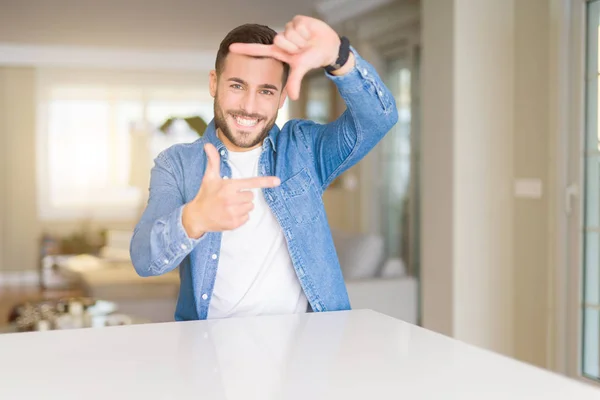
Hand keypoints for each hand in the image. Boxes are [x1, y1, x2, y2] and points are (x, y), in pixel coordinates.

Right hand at [182, 143, 280, 237]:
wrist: (197, 216)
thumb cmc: (206, 194)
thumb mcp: (209, 177)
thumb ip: (213, 160)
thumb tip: (209, 144)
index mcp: (228, 186)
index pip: (250, 182)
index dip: (265, 181)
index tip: (278, 181)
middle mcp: (231, 200)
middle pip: (251, 196)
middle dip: (243, 196)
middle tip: (230, 197)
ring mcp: (232, 213)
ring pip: (250, 207)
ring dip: (243, 206)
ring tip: (229, 206)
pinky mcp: (233, 224)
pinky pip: (247, 218)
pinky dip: (240, 217)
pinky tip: (229, 214)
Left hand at [229, 15, 352, 100]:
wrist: (328, 48)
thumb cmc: (312, 58)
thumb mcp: (301, 69)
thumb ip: (294, 82)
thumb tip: (293, 97)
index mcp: (278, 51)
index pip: (258, 50)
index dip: (245, 49)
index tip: (231, 48)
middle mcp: (281, 39)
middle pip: (279, 40)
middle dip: (294, 47)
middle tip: (302, 49)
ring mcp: (288, 29)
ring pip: (289, 33)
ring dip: (301, 40)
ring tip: (307, 42)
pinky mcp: (297, 20)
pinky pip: (298, 26)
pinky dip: (306, 32)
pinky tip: (310, 34)